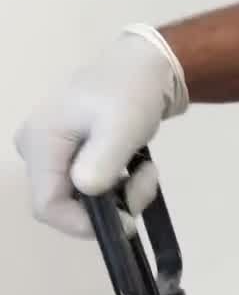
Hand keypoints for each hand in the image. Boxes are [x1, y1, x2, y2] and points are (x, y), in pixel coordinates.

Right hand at [15, 28, 187, 236]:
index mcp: (41, 143)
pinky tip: (138, 170)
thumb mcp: (121, 126)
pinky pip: (91, 191)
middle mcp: (36, 152)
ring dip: (120, 198)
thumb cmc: (129, 92)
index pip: (47, 207)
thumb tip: (86, 189)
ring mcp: (51, 157)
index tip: (125, 217)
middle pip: (65, 207)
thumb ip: (102, 160)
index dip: (82, 224)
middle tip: (145, 182)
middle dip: (109, 207)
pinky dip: (119, 190)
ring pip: (82, 203)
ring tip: (146, 171)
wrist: (142, 70)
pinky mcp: (69, 160)